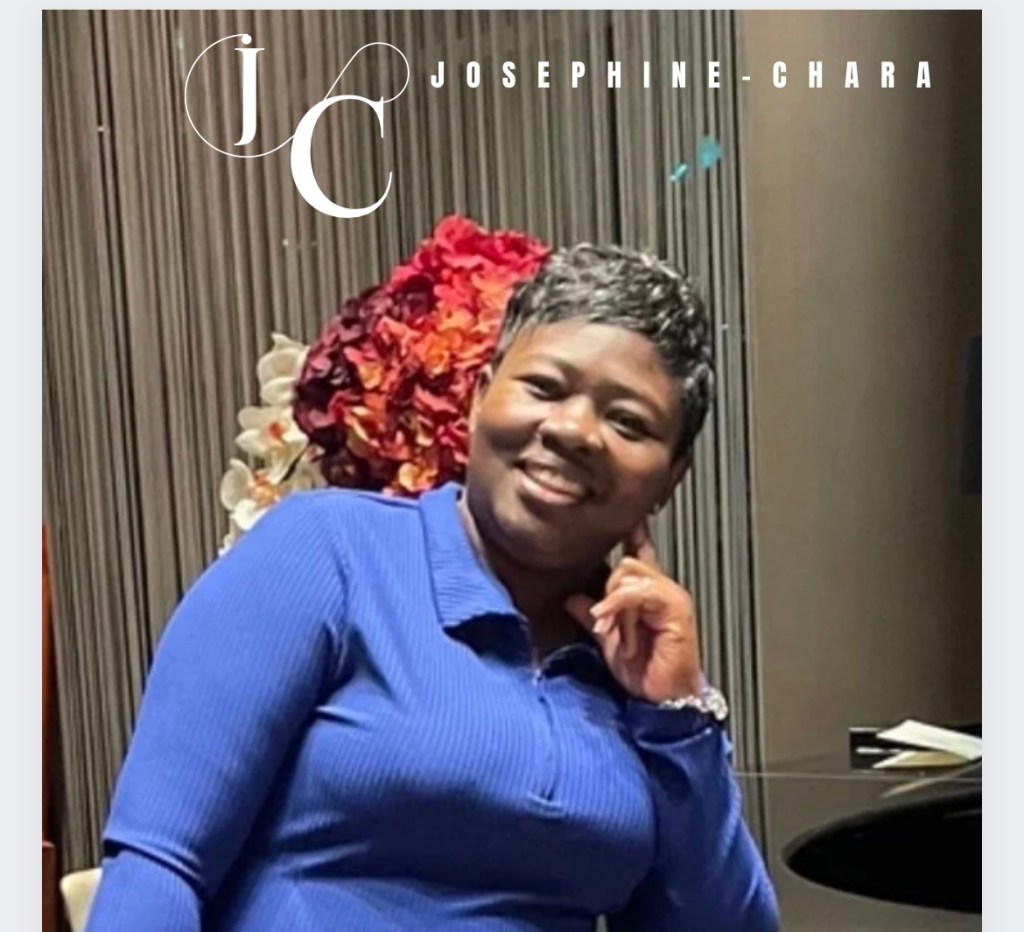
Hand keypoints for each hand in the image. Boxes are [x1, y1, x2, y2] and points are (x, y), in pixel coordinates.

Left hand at [565, 519, 702, 703]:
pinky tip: (614, 627)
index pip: (640, 556)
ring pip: (630, 573)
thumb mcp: (610, 642)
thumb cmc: (645, 675)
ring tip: (611, 632)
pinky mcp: (676, 609)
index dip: (632, 536)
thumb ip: (593, 617)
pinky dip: (621, 607)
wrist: (665, 702)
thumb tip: (571, 597)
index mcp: (649, 597)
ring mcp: (671, 598)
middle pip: (626, 563)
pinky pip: (640, 592)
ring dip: (613, 604)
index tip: (626, 522)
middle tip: (604, 624)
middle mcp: (663, 592)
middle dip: (607, 591)